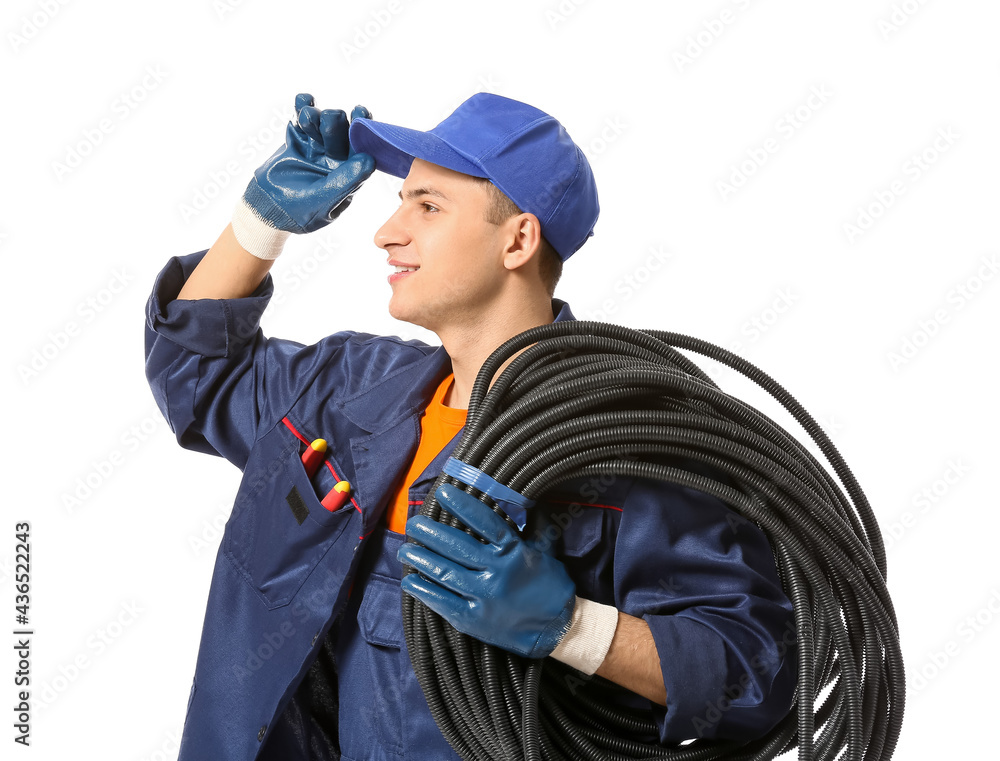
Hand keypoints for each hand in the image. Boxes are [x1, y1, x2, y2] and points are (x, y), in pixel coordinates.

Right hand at [233, 94, 374, 258]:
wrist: (266, 209)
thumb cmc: (299, 213)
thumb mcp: (323, 201)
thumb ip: (345, 181)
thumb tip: (369, 160)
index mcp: (348, 174)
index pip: (361, 149)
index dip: (364, 131)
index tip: (361, 113)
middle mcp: (336, 159)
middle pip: (342, 132)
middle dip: (336, 123)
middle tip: (329, 119)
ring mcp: (317, 148)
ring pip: (322, 124)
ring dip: (316, 116)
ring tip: (308, 116)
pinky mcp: (298, 141)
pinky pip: (302, 120)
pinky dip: (302, 107)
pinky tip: (303, 100)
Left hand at [398, 483, 575, 658]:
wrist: (559, 629)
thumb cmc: (551, 587)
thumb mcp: (545, 551)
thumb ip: (532, 526)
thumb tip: (523, 499)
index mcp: (514, 552)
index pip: (484, 522)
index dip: (462, 505)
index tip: (443, 493)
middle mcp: (497, 573)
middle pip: (457, 547)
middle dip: (431, 533)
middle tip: (414, 524)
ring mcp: (484, 598)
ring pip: (445, 573)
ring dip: (422, 559)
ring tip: (406, 549)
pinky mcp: (474, 620)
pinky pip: (443, 602)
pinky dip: (424, 591)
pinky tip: (410, 580)